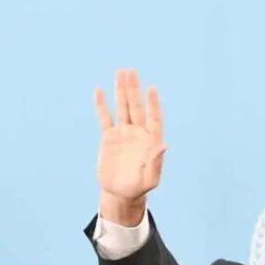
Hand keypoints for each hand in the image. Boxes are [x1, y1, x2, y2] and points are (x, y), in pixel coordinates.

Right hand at [94, 68, 165, 224]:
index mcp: (150, 140)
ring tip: (120, 72)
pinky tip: (99, 91)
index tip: (151, 88)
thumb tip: (164, 145)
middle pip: (136, 107)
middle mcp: (137, 133)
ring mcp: (123, 133)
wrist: (120, 192)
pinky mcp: (109, 138)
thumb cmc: (138, 188)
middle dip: (133, 90)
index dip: (153, 104)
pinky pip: (105, 118)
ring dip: (121, 91)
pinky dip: (102, 106)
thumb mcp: (150, 179)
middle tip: (131, 71)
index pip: (153, 117)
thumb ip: (156, 162)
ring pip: (122, 108)